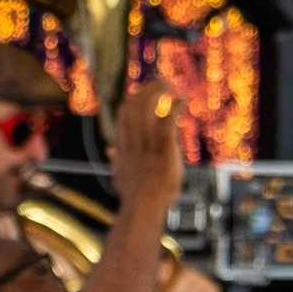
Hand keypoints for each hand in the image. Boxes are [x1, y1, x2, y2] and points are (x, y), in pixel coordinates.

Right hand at [111, 78, 185, 210]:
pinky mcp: (163, 151)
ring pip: (148, 110)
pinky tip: (183, 99)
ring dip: (159, 93)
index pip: (123, 117)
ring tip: (169, 84)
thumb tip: (109, 151)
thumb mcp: (120, 177)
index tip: (141, 93)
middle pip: (133, 107)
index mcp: (124, 148)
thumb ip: (116, 162)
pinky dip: (175, 108)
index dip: (132, 100)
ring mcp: (147, 146)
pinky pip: (167, 123)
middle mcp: (134, 142)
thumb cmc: (135, 199)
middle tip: (160, 81)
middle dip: (146, 91)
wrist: (142, 210)